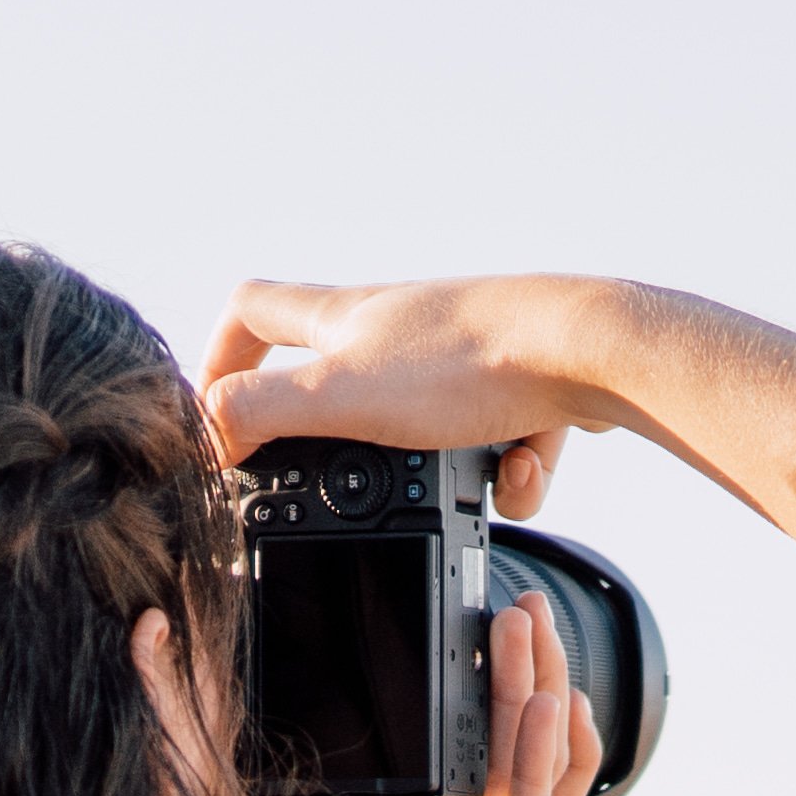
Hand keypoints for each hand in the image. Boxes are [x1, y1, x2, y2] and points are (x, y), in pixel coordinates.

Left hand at [144, 596, 601, 795]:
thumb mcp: (212, 781)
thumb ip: (188, 704)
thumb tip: (152, 626)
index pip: (465, 725)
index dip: (480, 664)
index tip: (476, 599)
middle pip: (513, 739)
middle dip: (523, 665)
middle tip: (520, 604)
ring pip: (540, 776)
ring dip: (542, 699)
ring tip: (529, 638)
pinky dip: (544, 766)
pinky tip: (541, 712)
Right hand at [200, 277, 626, 520]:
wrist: (589, 351)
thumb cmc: (466, 364)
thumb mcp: (339, 395)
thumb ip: (261, 412)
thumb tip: (206, 434)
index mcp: (346, 318)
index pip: (254, 311)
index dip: (220, 356)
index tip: (219, 413)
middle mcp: (402, 323)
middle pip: (345, 371)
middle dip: (344, 438)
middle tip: (349, 484)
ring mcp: (464, 350)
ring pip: (433, 424)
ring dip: (447, 470)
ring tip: (477, 481)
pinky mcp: (524, 379)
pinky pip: (503, 441)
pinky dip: (513, 469)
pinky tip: (526, 469)